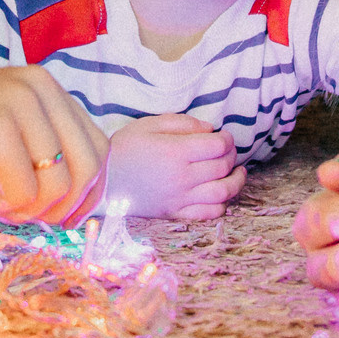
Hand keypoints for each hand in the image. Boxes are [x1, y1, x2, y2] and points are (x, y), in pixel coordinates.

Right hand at [0, 67, 106, 224]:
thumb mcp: (10, 141)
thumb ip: (48, 155)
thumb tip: (87, 205)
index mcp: (47, 87)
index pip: (99, 149)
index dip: (86, 194)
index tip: (59, 219)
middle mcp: (40, 86)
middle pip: (87, 170)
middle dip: (57, 208)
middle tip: (17, 211)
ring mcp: (20, 103)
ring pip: (58, 187)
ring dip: (22, 209)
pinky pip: (22, 194)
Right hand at [103, 114, 243, 220]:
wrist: (101, 181)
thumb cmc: (124, 149)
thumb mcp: (148, 124)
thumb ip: (182, 123)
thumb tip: (209, 129)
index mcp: (175, 152)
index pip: (218, 146)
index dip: (226, 138)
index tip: (222, 135)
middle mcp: (181, 177)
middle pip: (223, 167)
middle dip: (232, 156)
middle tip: (228, 150)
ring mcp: (179, 198)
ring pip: (223, 193)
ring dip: (236, 182)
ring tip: (238, 173)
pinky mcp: (174, 213)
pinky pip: (208, 214)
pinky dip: (221, 205)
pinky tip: (221, 195)